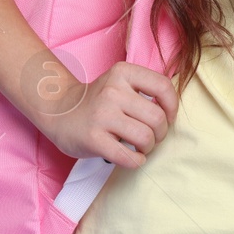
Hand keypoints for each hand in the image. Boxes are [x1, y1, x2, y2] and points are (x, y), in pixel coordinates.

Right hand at [35, 59, 178, 168]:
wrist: (59, 112)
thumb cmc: (98, 101)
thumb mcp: (120, 82)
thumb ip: (145, 89)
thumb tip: (174, 111)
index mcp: (123, 72)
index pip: (163, 87)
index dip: (172, 107)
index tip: (167, 118)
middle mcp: (112, 90)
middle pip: (157, 118)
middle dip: (160, 133)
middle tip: (150, 137)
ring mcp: (102, 115)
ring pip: (146, 137)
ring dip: (148, 148)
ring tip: (139, 147)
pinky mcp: (93, 139)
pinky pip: (128, 157)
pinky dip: (136, 161)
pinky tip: (132, 158)